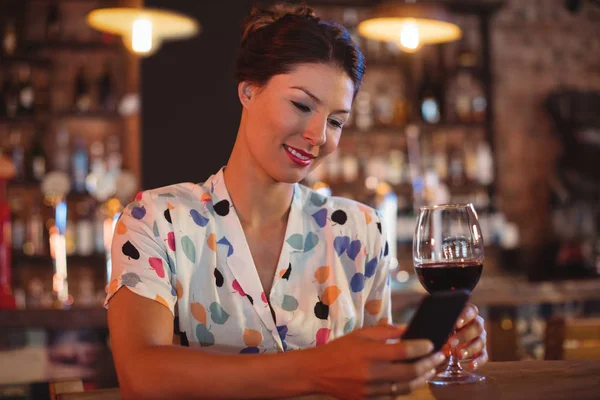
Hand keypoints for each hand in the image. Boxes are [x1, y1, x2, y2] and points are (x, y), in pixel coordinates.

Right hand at [309, 325, 446, 399]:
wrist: (317, 372)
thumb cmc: (340, 349)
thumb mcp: (361, 334)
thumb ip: (386, 331)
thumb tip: (408, 328)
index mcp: (369, 352)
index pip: (403, 350)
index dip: (421, 347)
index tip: (432, 343)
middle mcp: (372, 372)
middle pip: (409, 371)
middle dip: (429, 364)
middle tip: (440, 357)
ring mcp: (371, 389)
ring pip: (405, 387)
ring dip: (422, 379)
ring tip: (432, 371)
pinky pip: (394, 396)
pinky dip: (406, 388)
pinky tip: (414, 381)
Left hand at [445, 303, 487, 369]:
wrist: (446, 334)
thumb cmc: (442, 324)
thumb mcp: (440, 319)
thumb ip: (439, 319)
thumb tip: (432, 321)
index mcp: (469, 313)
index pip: (471, 311)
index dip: (465, 317)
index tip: (456, 324)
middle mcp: (477, 324)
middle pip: (477, 327)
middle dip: (464, 336)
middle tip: (451, 343)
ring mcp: (481, 338)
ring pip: (480, 342)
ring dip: (470, 349)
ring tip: (458, 355)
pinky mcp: (482, 351)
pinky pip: (484, 356)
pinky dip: (478, 361)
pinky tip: (470, 366)